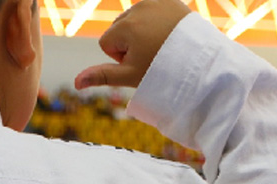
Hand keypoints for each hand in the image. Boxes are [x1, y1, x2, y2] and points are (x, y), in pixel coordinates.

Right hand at [74, 0, 190, 89]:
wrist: (201, 61)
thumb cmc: (162, 71)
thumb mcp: (130, 76)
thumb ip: (101, 75)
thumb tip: (76, 82)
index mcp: (125, 26)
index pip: (105, 42)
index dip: (119, 57)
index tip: (139, 62)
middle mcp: (138, 8)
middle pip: (118, 29)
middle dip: (129, 42)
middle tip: (151, 55)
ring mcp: (155, 1)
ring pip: (133, 19)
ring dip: (141, 32)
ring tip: (160, 45)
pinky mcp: (168, 0)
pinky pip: (151, 11)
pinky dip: (155, 22)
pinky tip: (167, 34)